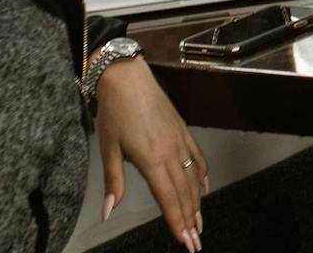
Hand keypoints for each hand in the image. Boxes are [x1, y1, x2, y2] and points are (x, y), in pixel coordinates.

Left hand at [95, 58, 206, 251]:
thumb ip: (113, 182)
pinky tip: (204, 187)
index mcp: (152, 159)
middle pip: (185, 193)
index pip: (168, 199)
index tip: (185, 241)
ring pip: (194, 178)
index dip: (177, 222)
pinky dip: (203, 175)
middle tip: (196, 242)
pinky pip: (198, 157)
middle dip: (191, 220)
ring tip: (200, 223)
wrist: (127, 77)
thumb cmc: (115, 111)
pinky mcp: (182, 130)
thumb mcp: (108, 148)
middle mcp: (171, 152)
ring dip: (198, 203)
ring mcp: (180, 140)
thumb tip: (108, 212)